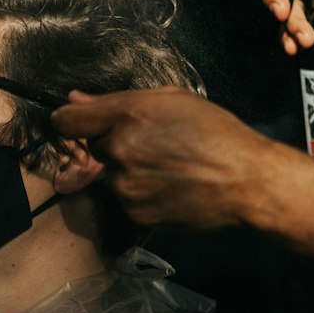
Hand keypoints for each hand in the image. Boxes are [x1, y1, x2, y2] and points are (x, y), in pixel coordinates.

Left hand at [51, 86, 274, 231]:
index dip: (73, 120)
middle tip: (155, 144)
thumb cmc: (217, 134)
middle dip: (115, 143)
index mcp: (128, 115)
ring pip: (112, 174)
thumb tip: (75, 100)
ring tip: (170, 166)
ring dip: (129, 170)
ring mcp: (126, 185)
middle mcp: (120, 150)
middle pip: (94, 146)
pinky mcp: (135, 212)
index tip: (82, 123)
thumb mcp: (172, 100)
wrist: (247, 181)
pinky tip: (171, 186)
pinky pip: (126, 199)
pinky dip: (142, 193)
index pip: (67, 121)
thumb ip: (117, 100)